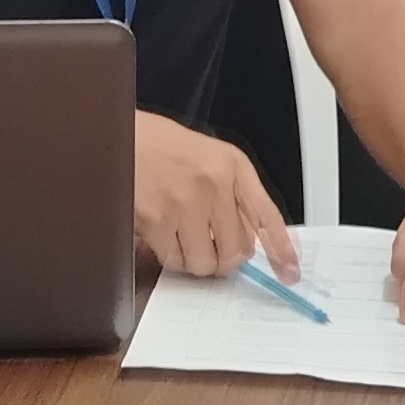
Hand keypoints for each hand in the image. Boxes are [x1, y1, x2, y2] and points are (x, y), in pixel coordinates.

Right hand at [134, 114, 294, 282]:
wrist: (114, 132)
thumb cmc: (157, 145)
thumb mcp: (207, 156)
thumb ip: (231, 193)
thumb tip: (249, 240)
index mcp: (232, 165)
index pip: (267, 215)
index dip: (281, 249)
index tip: (290, 273)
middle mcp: (215, 183)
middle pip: (237, 250)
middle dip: (224, 257)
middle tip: (209, 248)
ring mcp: (186, 203)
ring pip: (205, 262)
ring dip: (194, 259)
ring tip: (181, 236)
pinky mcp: (157, 220)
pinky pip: (174, 260)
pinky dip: (169, 256)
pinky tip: (160, 233)